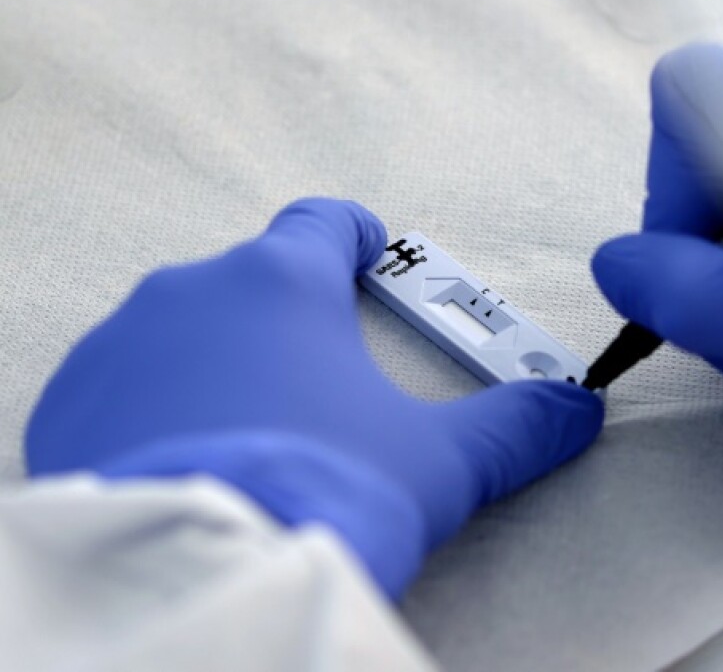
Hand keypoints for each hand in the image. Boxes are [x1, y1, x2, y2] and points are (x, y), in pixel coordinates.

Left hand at [26, 198, 602, 596]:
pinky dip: (158, 405)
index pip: (321, 223)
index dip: (353, 235)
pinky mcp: (72, 402)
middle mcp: (193, 292)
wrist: (207, 571)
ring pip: (184, 329)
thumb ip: (517, 427)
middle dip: (291, 316)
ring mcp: (121, 345)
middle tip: (324, 378)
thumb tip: (579, 410)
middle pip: (254, 279)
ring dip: (221, 360)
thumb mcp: (441, 463)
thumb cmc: (326, 495)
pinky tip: (191, 455)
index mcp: (283, 282)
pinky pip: (122, 384)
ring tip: (258, 427)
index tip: (367, 252)